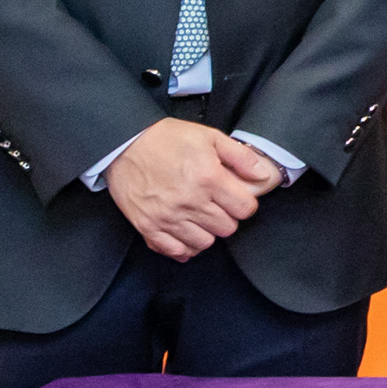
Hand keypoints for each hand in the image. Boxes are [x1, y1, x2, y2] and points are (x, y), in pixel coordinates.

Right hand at [106, 118, 282, 259]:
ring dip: (206, 232)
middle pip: (227, 228)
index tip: (236, 198)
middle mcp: (190, 201)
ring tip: (199, 217)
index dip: (244, 203)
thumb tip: (263, 174)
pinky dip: (184, 246)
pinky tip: (184, 232)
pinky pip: (176, 251)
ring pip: (205, 243)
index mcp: (208, 178)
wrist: (124, 144)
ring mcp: (168, 217)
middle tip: (216, 205)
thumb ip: (240, 156)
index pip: (245, 209)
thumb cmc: (166, 139)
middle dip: (227, 217)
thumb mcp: (209, 136)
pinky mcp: (148, 227)